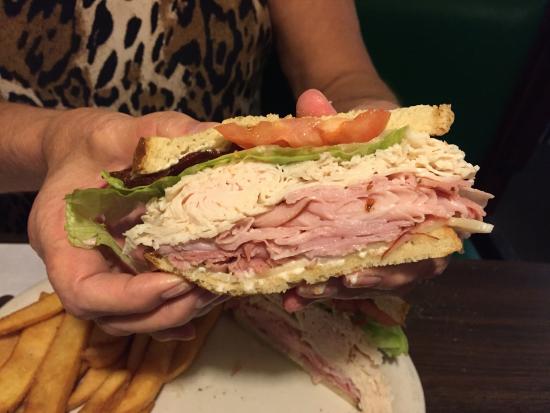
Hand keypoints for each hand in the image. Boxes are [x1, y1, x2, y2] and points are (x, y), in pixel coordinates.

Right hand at [28, 107, 224, 339]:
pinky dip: (174, 318)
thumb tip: (222, 137)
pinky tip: (204, 305)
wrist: (81, 153)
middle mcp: (79, 267)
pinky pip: (144, 311)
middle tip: (207, 289)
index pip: (83, 291)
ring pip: (132, 321)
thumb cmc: (94, 144)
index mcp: (62, 236)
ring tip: (215, 293)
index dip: (128, 298)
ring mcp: (103, 276)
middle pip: (113, 317)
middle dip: (165, 311)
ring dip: (176, 315)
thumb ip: (164, 133)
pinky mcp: (124, 276)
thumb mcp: (123, 130)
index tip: (174, 281)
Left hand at [283, 89, 447, 312]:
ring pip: (372, 281)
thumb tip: (310, 100)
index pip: (428, 243)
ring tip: (299, 296)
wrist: (365, 137)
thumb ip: (337, 115)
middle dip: (362, 285)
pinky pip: (348, 280)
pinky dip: (322, 289)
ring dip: (335, 293)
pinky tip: (291, 297)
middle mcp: (416, 232)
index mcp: (429, 202)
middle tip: (327, 286)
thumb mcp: (361, 121)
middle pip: (400, 273)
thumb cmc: (373, 132)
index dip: (400, 266)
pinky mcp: (364, 255)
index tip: (356, 274)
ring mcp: (390, 247)